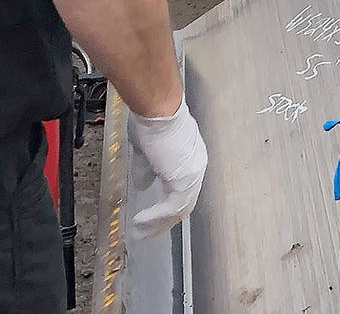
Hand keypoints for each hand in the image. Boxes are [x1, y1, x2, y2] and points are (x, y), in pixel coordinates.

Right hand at [128, 99, 207, 238]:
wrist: (159, 109)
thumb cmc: (154, 120)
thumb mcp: (149, 149)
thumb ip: (148, 168)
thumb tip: (143, 183)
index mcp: (191, 158)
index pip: (184, 189)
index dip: (168, 205)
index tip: (154, 217)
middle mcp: (197, 166)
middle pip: (184, 203)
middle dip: (164, 221)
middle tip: (147, 232)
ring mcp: (193, 173)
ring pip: (179, 208)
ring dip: (158, 223)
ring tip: (141, 231)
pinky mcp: (184, 179)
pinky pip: (171, 207)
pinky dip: (155, 218)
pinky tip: (141, 222)